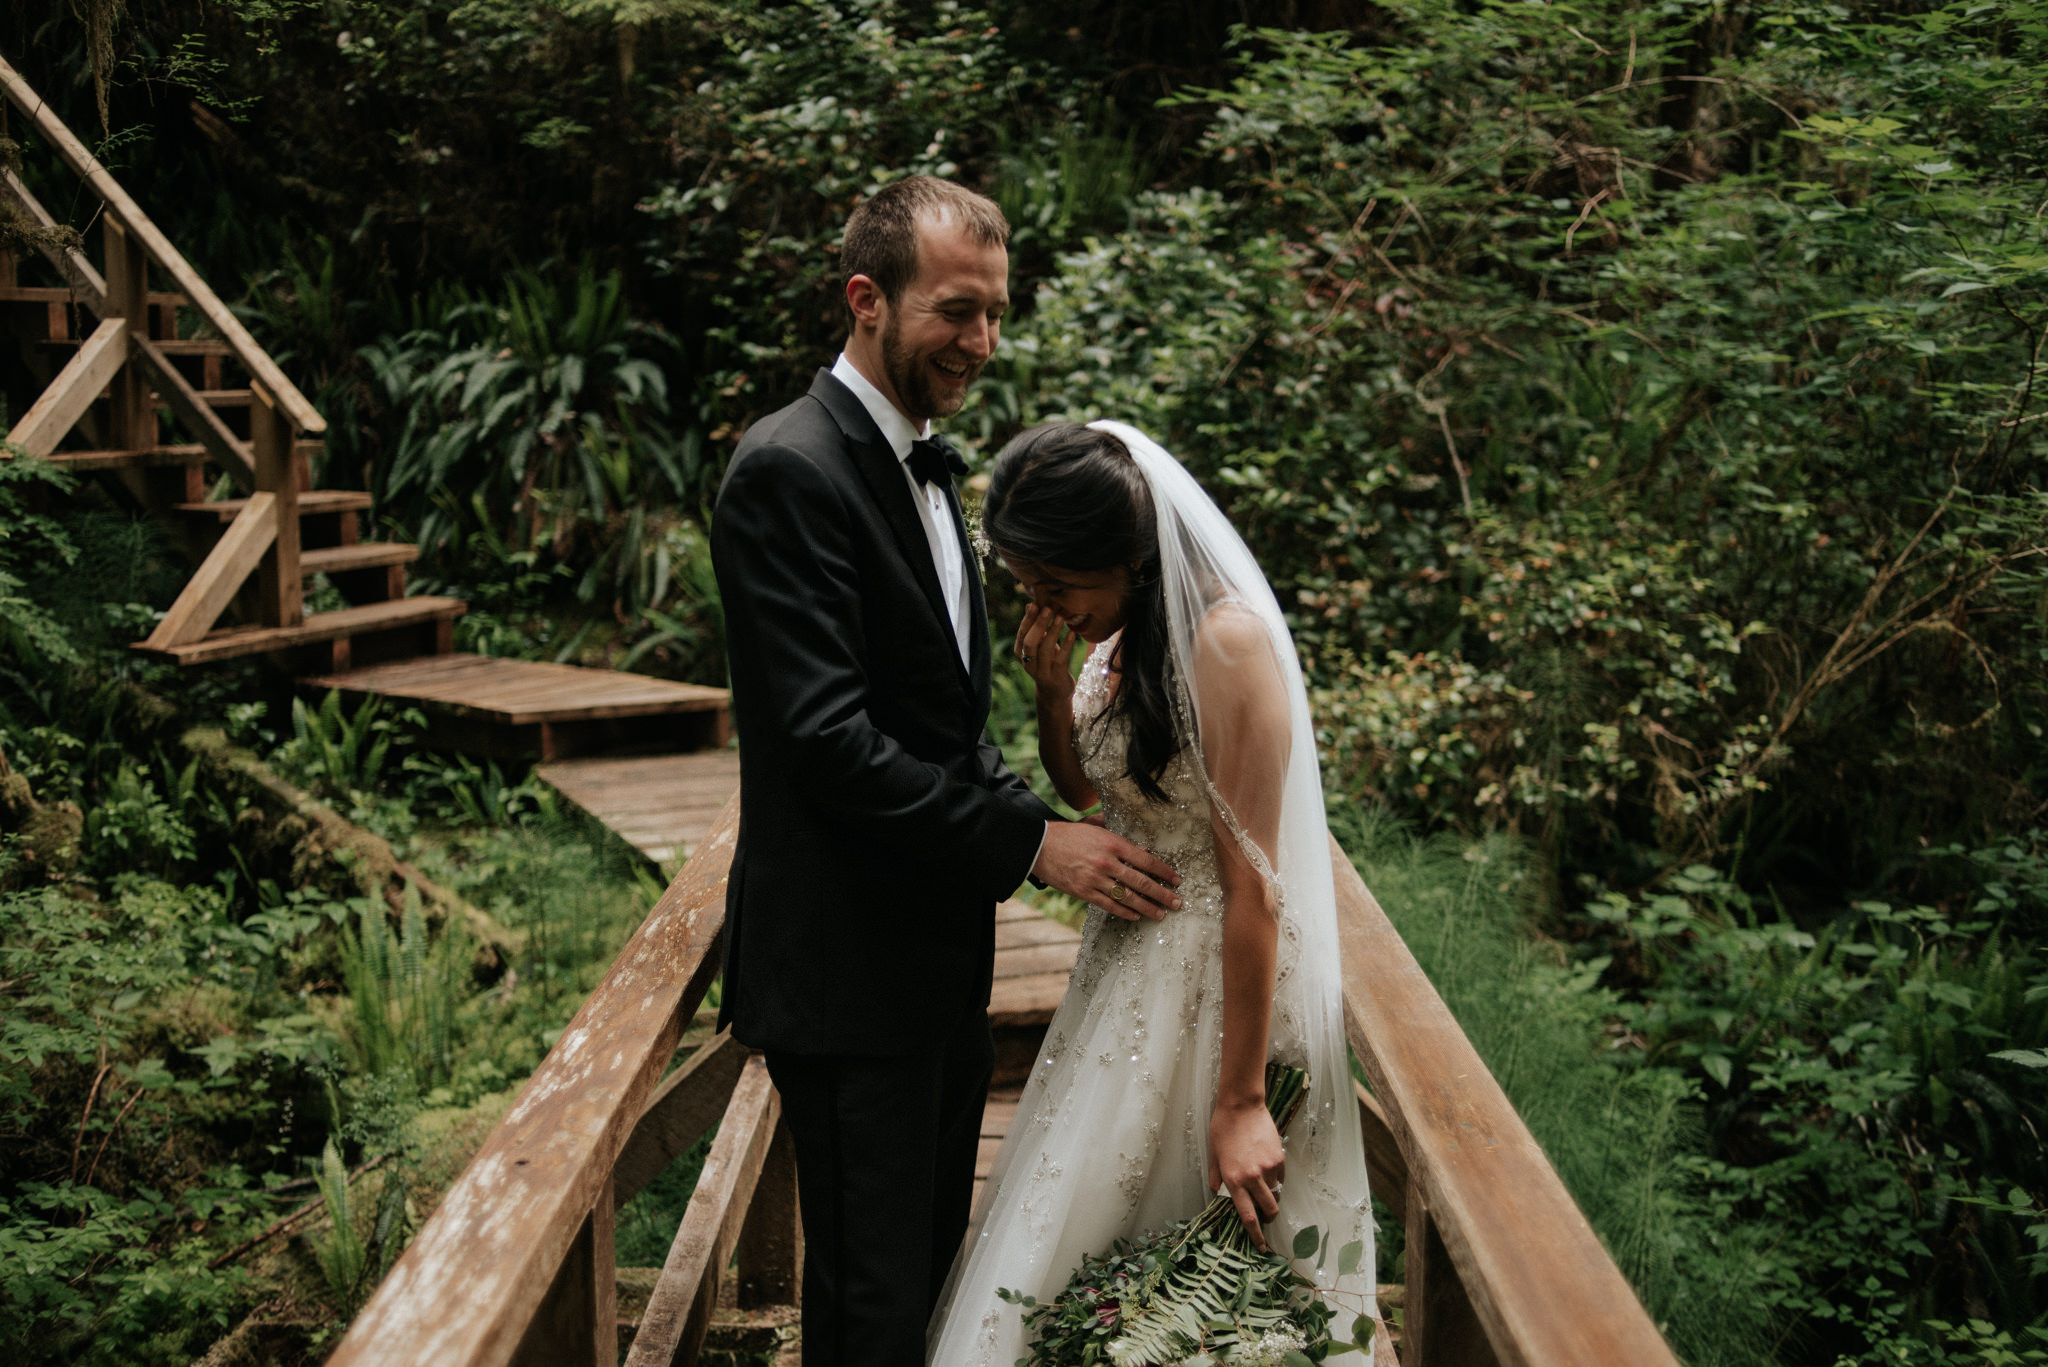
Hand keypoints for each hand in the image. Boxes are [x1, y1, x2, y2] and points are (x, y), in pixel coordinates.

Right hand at [1014, 604, 1077, 701]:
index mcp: (1021, 653)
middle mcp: (1028, 663)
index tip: (1036, 604)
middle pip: (1030, 642)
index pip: (1022, 633)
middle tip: (1048, 608)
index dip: (1028, 619)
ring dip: (1053, 632)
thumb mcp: (1040, 645)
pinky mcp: (1056, 677)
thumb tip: (1030, 604)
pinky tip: (1072, 633)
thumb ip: (1035, 627)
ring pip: (1044, 650)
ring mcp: (1041, 672)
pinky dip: (1066, 644)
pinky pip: (1061, 659)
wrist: (1054, 692)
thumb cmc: (1047, 662)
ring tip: (1061, 617)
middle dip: (1039, 624)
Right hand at [1031, 821, 1181, 920]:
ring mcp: (1095, 879)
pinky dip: (1125, 912)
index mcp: (1112, 843)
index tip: (1177, 880)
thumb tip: (1141, 846)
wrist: (1039, 845)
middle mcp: (1106, 862)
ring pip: (1127, 897)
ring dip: (1147, 907)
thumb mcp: (1094, 826)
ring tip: (1161, 914)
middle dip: (1162, 894)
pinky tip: (1136, 916)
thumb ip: (1117, 834)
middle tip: (1178, 903)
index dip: (1164, 872)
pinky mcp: (1083, 892)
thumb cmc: (1068, 834)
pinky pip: (1109, 905)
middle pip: (1141, 882)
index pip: (1146, 860)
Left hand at [1208, 1098, 1285, 1250]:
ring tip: (1262, 1183)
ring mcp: (1268, 1168)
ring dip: (1271, 1194)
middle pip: (1269, 1210)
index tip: (1262, 1246)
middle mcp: (1252, 1178)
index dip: (1256, 1235)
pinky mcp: (1279, 1157)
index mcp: (1234, 1180)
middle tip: (1265, 1214)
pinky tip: (1266, 1164)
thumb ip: (1216, 1176)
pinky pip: (1281, 1176)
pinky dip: (1276, 1177)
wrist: (1241, 1106)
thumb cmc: (1223, 1128)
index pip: (1248, 1217)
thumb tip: (1217, 1192)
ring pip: (1276, 1193)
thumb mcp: (1213, 1154)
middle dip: (1269, 1217)